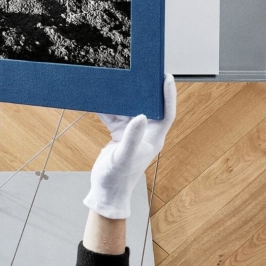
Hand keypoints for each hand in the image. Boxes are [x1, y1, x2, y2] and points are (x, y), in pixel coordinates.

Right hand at [83, 75, 177, 219]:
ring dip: (120, 98)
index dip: (168, 95)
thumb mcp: (124, 157)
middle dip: (141, 90)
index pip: (166, 112)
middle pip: (146, 106)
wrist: (104, 192)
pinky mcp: (119, 134)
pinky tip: (98, 98)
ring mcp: (132, 133)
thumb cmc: (117, 179)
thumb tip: (140, 116)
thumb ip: (132, 138)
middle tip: (137, 72)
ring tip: (114, 81)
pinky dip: (106, 108)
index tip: (166, 77)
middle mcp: (145, 133)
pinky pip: (113, 115)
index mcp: (154, 138)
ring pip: (128, 109)